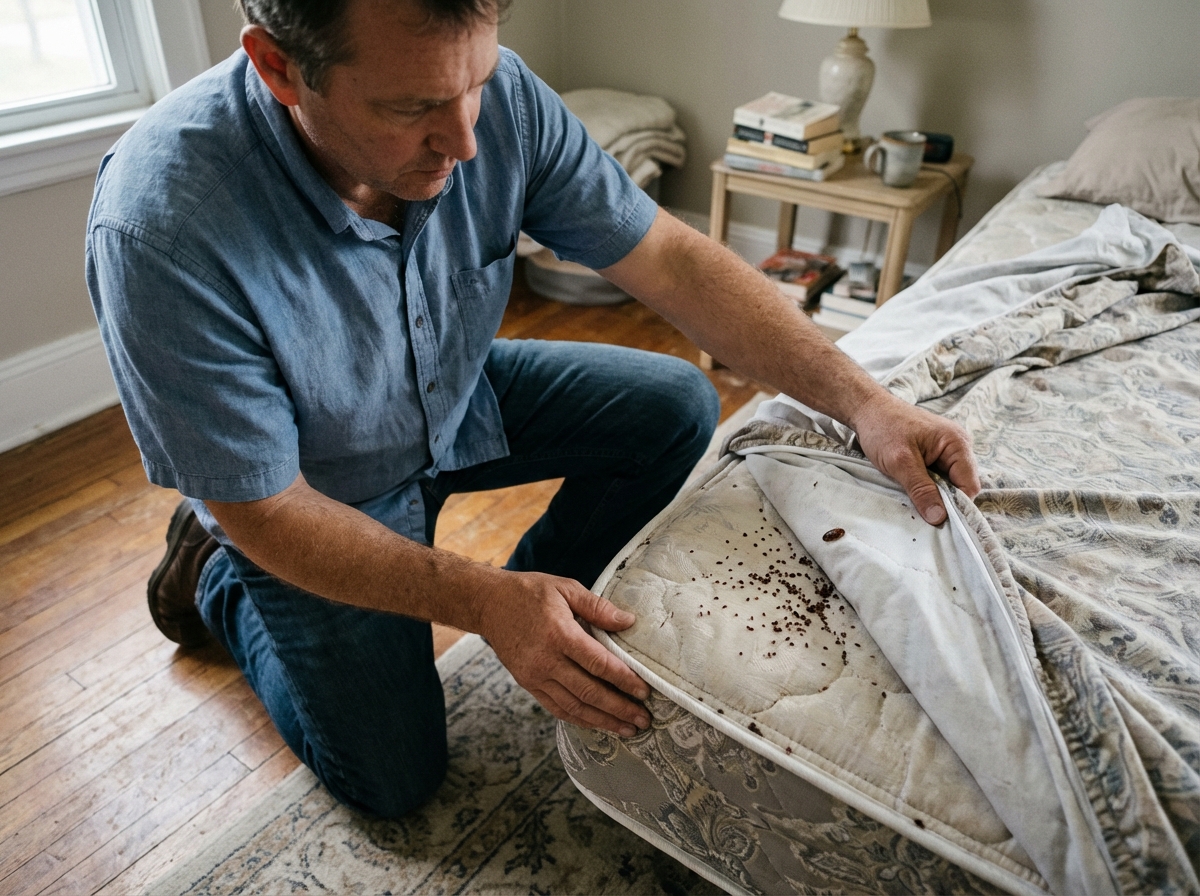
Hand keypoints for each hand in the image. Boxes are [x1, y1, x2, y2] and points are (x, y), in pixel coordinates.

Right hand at [476, 569, 651, 736]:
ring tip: (627, 729)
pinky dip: (579, 719)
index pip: (598, 664)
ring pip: (574, 707)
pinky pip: (556, 708)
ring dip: (603, 721)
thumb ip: (597, 607)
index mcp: (559, 634)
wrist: (488, 604)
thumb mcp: (565, 588)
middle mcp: (546, 660)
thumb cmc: (529, 592)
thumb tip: (628, 622)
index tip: (644, 692)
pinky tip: (598, 724)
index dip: (624, 680)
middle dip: (619, 709)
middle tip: (644, 720)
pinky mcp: (527, 684)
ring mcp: (534, 676)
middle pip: (589, 692)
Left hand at [851, 393, 980, 524]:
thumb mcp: (900, 462)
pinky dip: (926, 487)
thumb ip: (921, 490)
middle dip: (944, 501)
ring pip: (948, 484)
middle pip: (961, 486)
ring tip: (914, 499)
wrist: (867, 409)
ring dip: (933, 494)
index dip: (957, 506)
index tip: (938, 521)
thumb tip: (940, 518)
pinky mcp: (935, 454)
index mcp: (957, 443)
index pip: (970, 485)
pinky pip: (938, 478)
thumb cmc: (883, 428)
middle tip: (921, 512)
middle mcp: (958, 446)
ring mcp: (947, 450)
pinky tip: (912, 489)